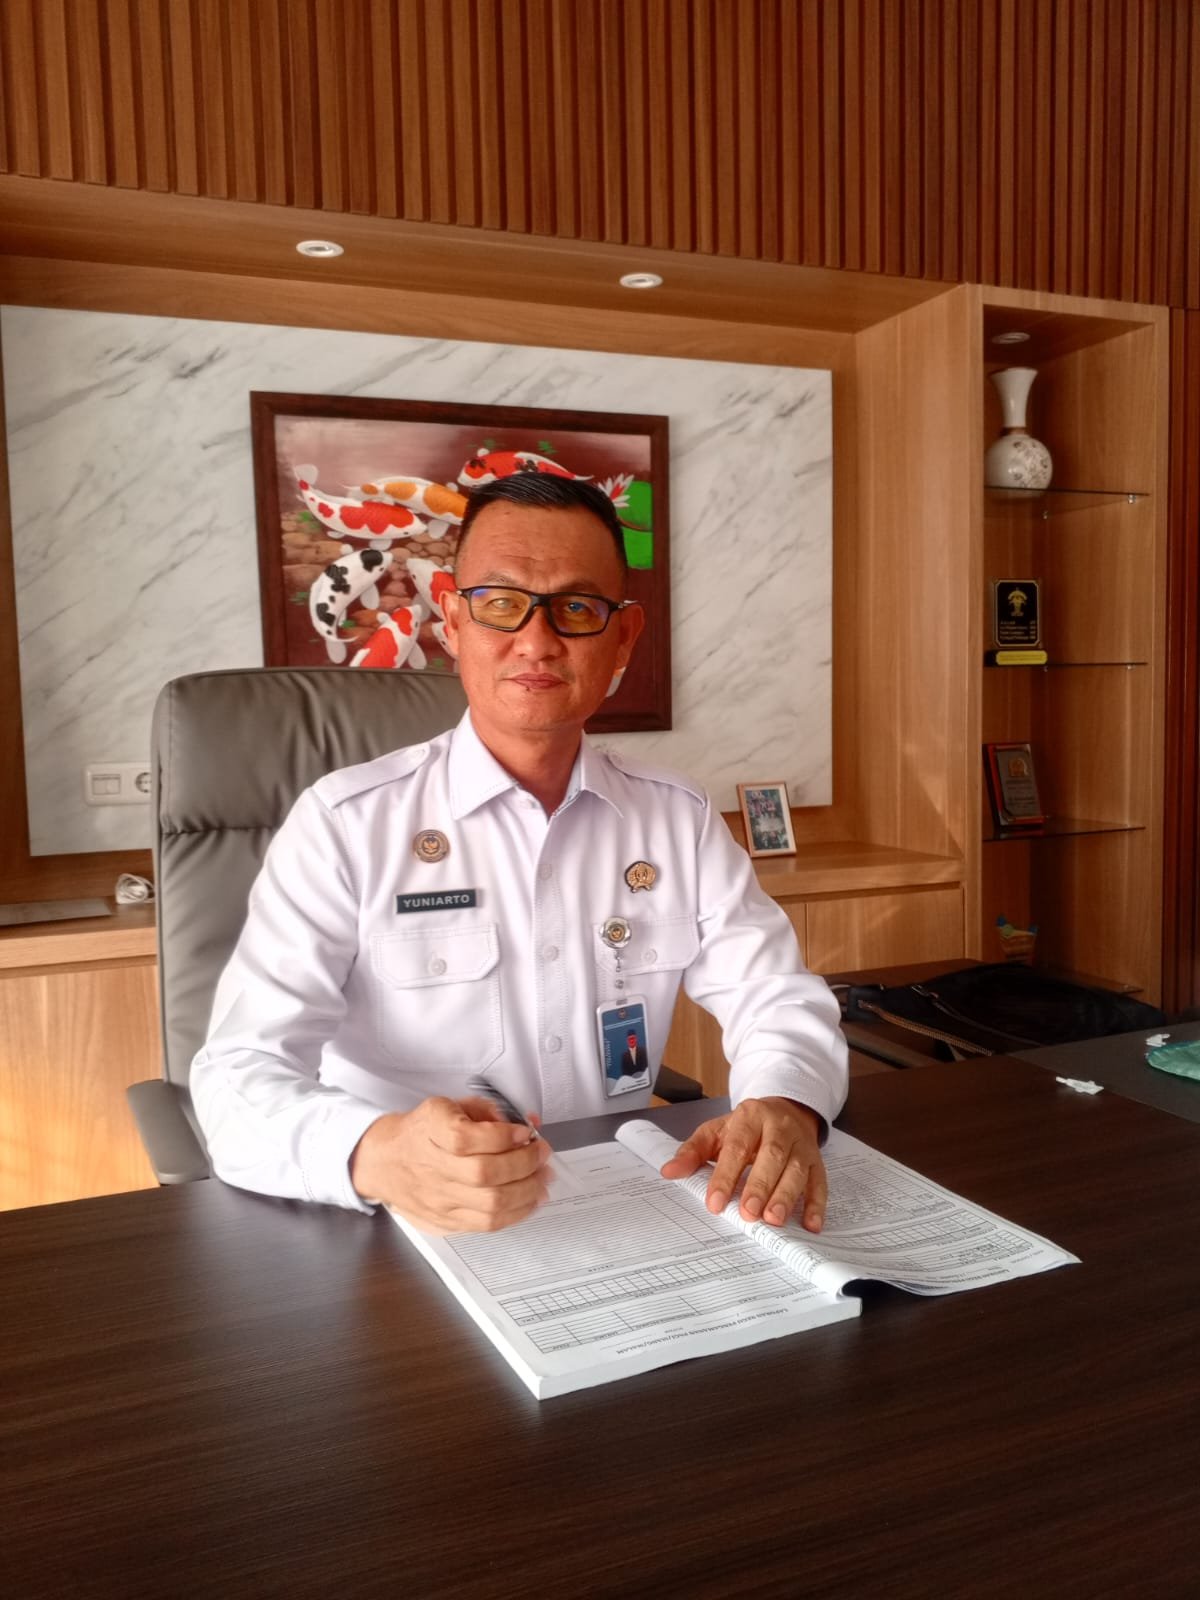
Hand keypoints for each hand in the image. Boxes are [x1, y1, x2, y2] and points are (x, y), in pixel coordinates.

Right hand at [350, 1095, 550, 1233]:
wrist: (386, 1161)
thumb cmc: (422, 1132)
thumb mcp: (450, 1106)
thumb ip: (488, 1110)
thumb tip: (527, 1122)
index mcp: (431, 1129)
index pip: (467, 1138)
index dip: (503, 1136)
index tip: (525, 1131)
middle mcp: (432, 1166)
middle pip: (484, 1174)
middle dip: (524, 1163)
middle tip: (541, 1154)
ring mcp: (439, 1198)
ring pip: (490, 1204)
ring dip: (527, 1191)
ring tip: (542, 1178)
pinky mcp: (446, 1220)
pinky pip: (487, 1224)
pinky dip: (516, 1213)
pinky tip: (530, 1200)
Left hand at [659, 1098, 826, 1232]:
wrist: (785, 1109)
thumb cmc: (747, 1127)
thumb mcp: (717, 1131)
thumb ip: (693, 1151)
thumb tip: (669, 1171)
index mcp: (750, 1116)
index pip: (737, 1146)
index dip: (725, 1175)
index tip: (715, 1202)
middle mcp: (779, 1128)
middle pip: (772, 1155)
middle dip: (760, 1185)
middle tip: (748, 1213)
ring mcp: (801, 1144)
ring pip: (797, 1169)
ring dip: (786, 1196)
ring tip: (773, 1219)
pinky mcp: (817, 1161)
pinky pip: (820, 1182)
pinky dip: (816, 1205)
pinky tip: (810, 1224)